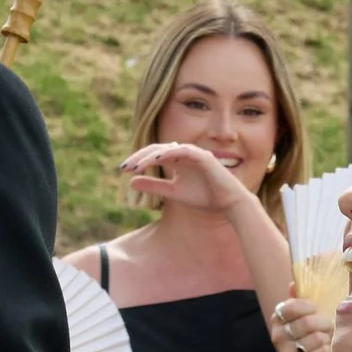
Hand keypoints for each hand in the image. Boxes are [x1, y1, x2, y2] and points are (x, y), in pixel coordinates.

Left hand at [121, 140, 256, 218]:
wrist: (228, 203)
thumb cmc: (204, 197)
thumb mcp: (173, 192)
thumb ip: (154, 186)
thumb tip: (131, 183)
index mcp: (177, 160)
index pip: (153, 154)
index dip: (138, 160)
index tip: (123, 170)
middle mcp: (184, 153)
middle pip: (156, 149)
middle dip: (139, 157)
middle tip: (124, 167)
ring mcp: (193, 153)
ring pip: (166, 149)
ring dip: (150, 156)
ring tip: (136, 166)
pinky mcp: (202, 156)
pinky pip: (182, 151)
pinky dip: (168, 154)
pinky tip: (155, 160)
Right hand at [270, 293, 335, 351]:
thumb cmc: (307, 339)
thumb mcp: (302, 318)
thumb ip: (299, 300)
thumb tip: (293, 283)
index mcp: (278, 319)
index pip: (291, 307)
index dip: (308, 306)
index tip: (315, 309)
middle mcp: (278, 336)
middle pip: (307, 323)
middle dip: (323, 322)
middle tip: (327, 325)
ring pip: (317, 338)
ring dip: (326, 337)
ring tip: (325, 338)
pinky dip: (327, 351)